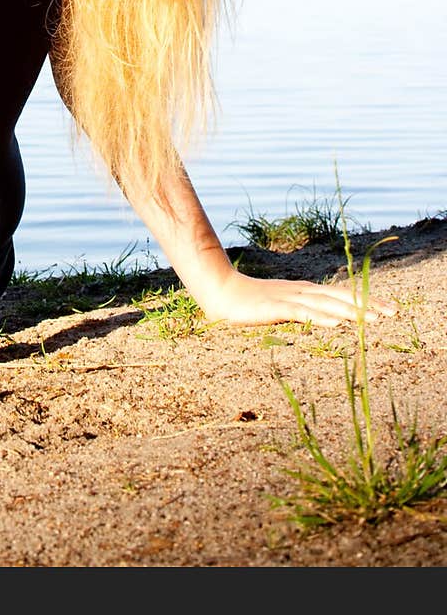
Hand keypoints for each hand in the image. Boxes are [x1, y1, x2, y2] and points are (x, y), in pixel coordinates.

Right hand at [197, 268, 397, 328]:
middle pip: (340, 296)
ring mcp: (289, 298)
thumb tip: (321, 317)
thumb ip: (300, 309)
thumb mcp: (280, 305)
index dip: (366, 300)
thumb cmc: (249, 302)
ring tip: (374, 319)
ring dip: (351, 311)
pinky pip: (302, 313)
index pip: (341, 294)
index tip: (389, 309)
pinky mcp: (275, 306)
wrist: (220, 290)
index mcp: (305, 291)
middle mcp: (302, 291)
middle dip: (368, 305)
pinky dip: (321, 317)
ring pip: (326, 303)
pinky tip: (336, 324)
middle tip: (394, 313)